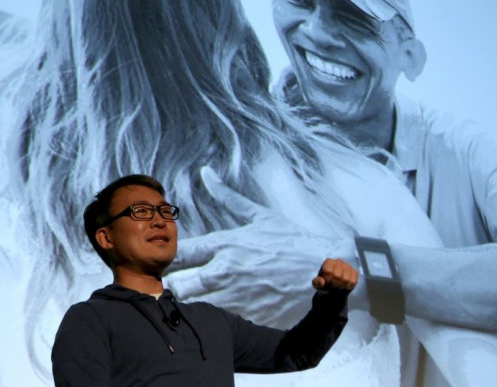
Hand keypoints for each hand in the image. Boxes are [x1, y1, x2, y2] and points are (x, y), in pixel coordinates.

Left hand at [165, 167, 356, 327]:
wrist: (326, 270)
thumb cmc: (291, 241)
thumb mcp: (261, 215)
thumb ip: (228, 196)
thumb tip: (205, 172)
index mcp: (226, 244)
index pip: (182, 253)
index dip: (171, 259)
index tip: (172, 262)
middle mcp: (225, 270)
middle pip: (177, 285)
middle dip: (174, 286)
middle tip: (182, 286)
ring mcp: (236, 297)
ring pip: (193, 307)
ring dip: (193, 304)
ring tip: (201, 301)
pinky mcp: (247, 318)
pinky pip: (218, 323)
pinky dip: (215, 319)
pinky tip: (222, 314)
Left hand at [312, 258, 358, 290]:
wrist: (334, 289)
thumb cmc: (324, 285)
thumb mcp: (318, 285)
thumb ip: (317, 283)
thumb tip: (321, 282)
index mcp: (328, 261)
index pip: (328, 271)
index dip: (327, 280)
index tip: (326, 282)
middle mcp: (339, 261)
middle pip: (338, 276)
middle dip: (334, 284)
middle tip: (333, 285)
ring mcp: (348, 266)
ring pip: (346, 279)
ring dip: (341, 286)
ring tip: (339, 285)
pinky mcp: (354, 272)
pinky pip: (353, 282)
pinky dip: (348, 286)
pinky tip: (345, 285)